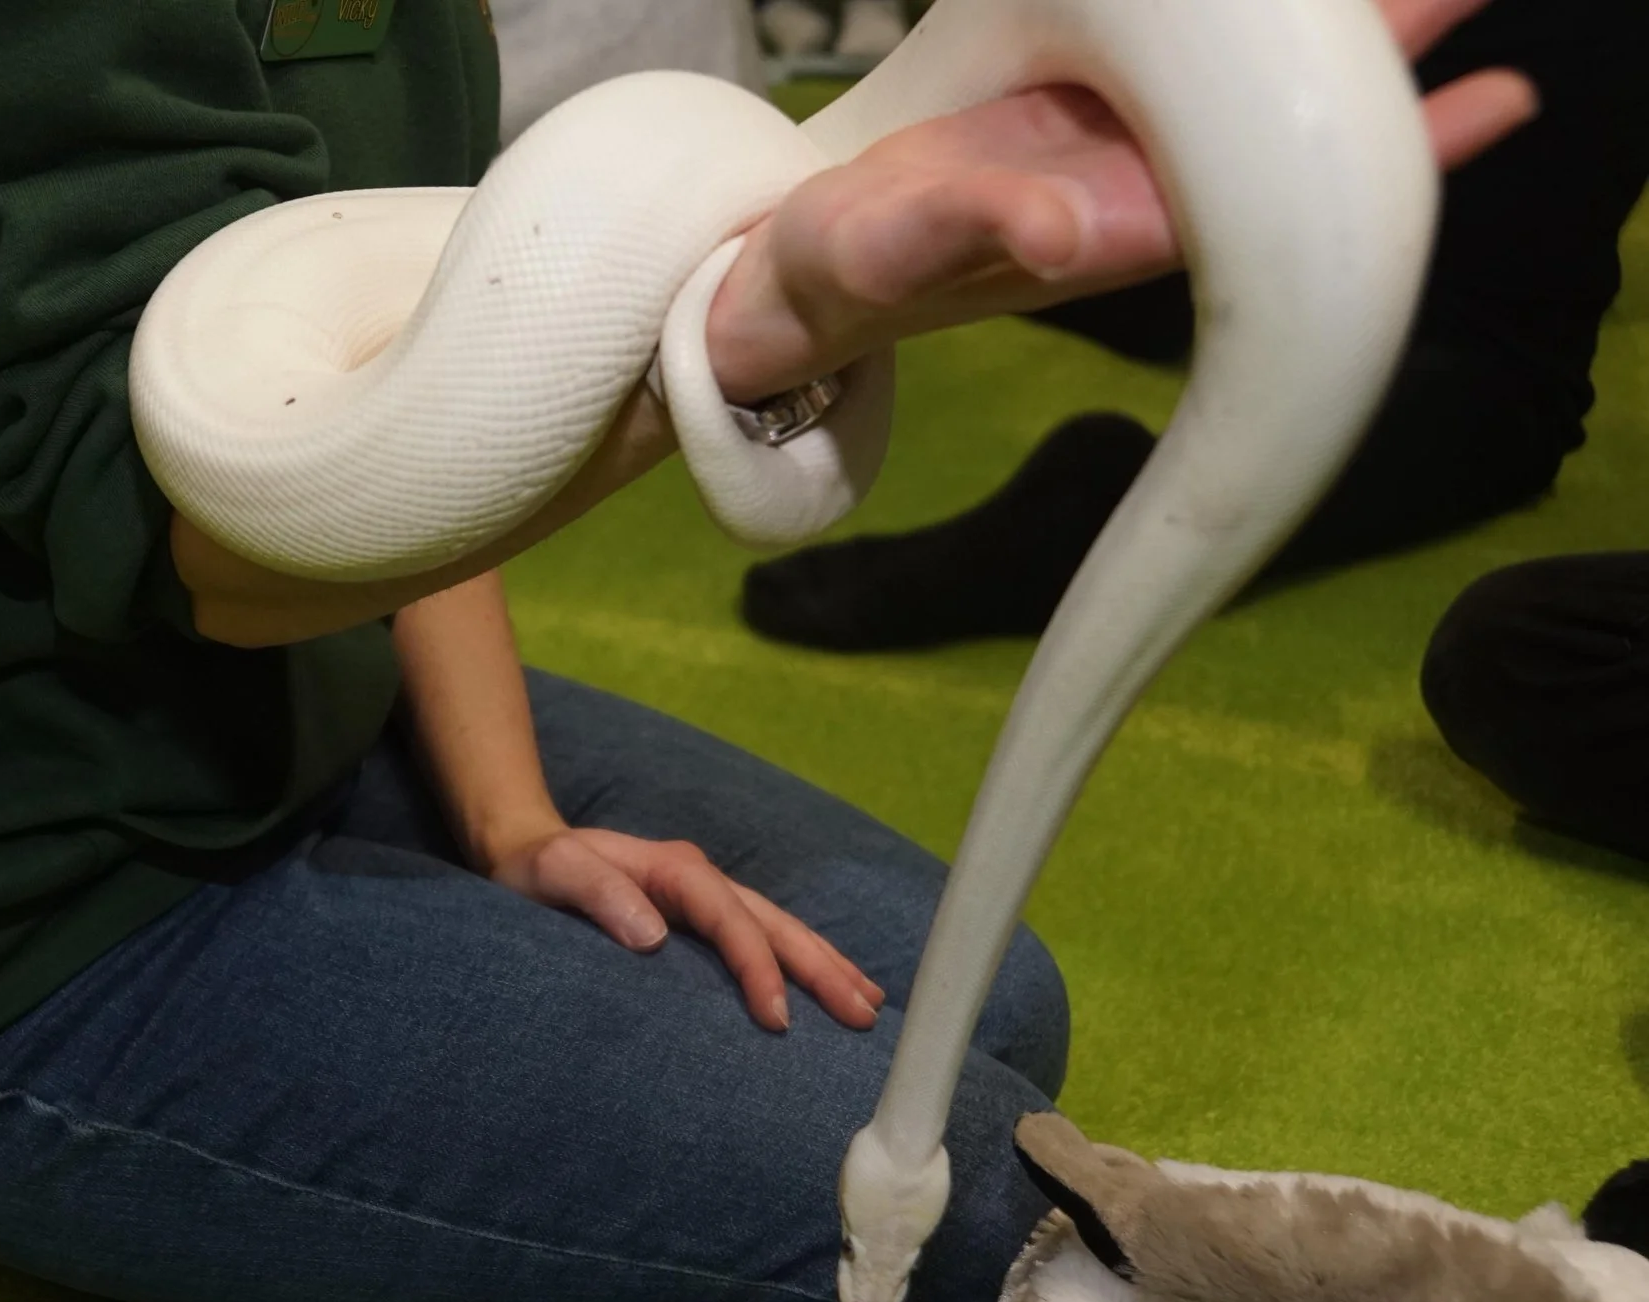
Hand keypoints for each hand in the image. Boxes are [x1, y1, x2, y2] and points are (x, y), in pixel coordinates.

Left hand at [482, 824, 887, 1031]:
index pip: (732, 920)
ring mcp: (707, 898)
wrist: (526, 853)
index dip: (758, 967)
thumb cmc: (537, 869)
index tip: (776, 1018)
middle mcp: (702, 880)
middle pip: (775, 923)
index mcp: (675, 871)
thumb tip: (653, 935)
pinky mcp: (702, 919)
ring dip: (825, 965)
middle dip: (822, 968)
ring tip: (870, 1004)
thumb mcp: (554, 872)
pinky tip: (830, 987)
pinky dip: (801, 963)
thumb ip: (597, 894)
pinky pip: (763, 939)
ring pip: (780, 930)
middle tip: (863, 1014)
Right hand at [705, 0, 1542, 399]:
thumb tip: (1061, 227)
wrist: (802, 282)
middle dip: (1391, 69)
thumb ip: (970, 226)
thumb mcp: (885, 251)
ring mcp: (1115, 157)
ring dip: (1338, 46)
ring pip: (1253, 102)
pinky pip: (1188, 69)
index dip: (1389, 159)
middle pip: (1292, 139)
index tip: (1491, 100)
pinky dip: (1243, 37)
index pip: (1284, 197)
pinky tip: (1280, 12)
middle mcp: (1140, 195)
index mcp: (1115, 232)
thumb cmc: (840, 272)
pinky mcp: (1080, 122)